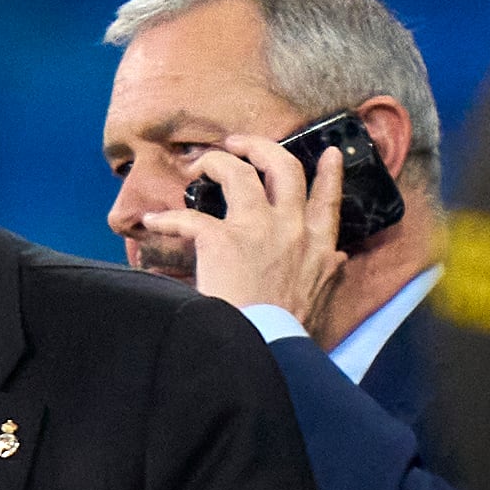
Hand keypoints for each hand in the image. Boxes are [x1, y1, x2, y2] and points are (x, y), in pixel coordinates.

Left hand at [143, 134, 345, 336]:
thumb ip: (327, 272)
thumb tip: (337, 260)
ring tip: (201, 164)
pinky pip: (189, 218)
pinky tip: (152, 220)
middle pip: (283, 167)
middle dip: (261, 148)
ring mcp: (257, 229)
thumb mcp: (320, 296)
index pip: (328, 198)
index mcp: (318, 243)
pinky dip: (167, 218)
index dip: (330, 172)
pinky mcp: (222, 240)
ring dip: (217, 163)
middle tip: (240, 144)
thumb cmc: (286, 328)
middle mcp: (292, 227)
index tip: (330, 153)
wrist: (262, 346)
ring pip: (239, 173)